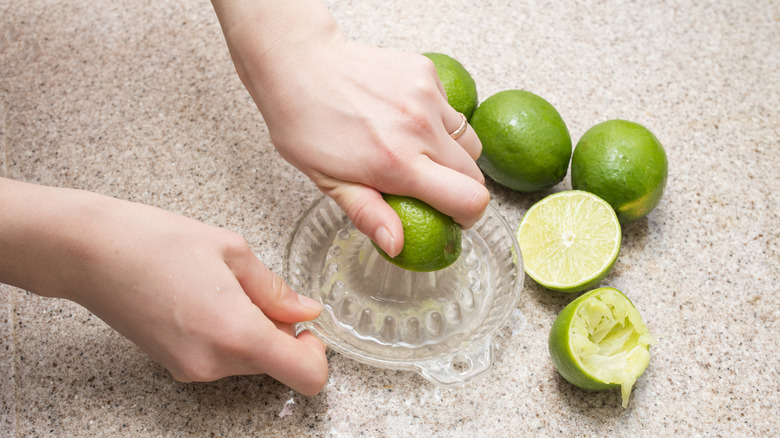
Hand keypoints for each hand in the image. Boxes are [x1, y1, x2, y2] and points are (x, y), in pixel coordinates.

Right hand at [0, 179, 327, 394]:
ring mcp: (192, 369)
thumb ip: (275, 290)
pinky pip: (222, 359)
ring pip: (250, 361)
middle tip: (259, 291)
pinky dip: (229, 335)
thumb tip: (307, 312)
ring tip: (224, 288)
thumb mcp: (232, 252)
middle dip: (281, 333)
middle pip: (277, 365)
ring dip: (253, 331)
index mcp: (238, 334)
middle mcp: (216, 364)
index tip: (308, 328)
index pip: (306, 376)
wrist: (88, 253)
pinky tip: (207, 299)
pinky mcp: (175, 366)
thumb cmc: (156, 242)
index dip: (317, 354)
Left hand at [213, 0, 489, 256]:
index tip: (453, 217)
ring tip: (416, 151)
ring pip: (468, 140)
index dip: (469, 215)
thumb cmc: (305, 123)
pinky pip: (450, 109)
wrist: (299, 63)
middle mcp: (420, 128)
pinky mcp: (427, 71)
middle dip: (461, 188)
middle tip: (431, 188)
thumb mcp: (328, 182)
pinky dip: (437, 121)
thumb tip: (397, 245)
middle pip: (476, 172)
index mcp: (397, 163)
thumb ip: (368, 214)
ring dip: (451, 154)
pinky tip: (404, 118)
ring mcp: (427, 96)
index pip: (470, 198)